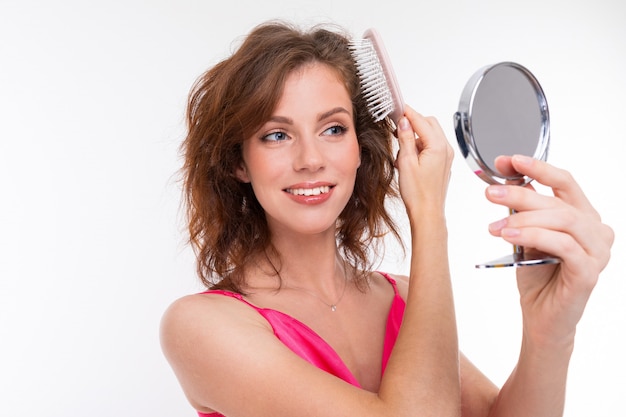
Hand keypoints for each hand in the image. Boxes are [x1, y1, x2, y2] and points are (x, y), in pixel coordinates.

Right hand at [394, 105, 453, 217]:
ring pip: (429, 135)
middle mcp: (445, 149)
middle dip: (412, 123)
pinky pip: (431, 147)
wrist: (427, 213)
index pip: (421, 121)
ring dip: (414, 137)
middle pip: (429, 124)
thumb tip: (404, 122)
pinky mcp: (442, 164)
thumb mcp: (406, 162)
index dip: (407, 113)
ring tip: (400, 151)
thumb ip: (405, 139)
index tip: (397, 108)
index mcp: (438, 146)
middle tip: (396, 127)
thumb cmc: (418, 194)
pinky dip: (419, 147)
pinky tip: (407, 159)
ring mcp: (445, 157)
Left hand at [486, 155, 613, 347]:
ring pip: (562, 219)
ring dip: (524, 217)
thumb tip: (507, 178)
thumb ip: (525, 209)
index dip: (537, 168)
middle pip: (559, 200)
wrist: (541, 318)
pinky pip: (562, 244)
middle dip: (520, 194)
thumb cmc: (538, 276)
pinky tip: (509, 235)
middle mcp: (596, 231)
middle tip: (490, 193)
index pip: (565, 182)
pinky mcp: (589, 271)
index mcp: (584, 217)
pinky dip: (533, 236)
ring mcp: (597, 252)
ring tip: (494, 225)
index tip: (508, 160)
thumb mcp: (527, 234)